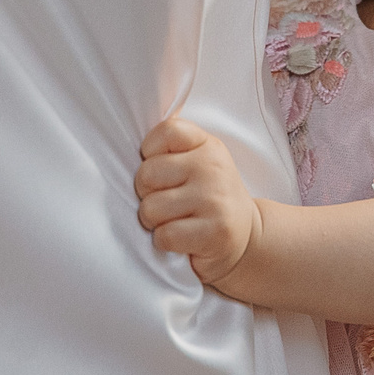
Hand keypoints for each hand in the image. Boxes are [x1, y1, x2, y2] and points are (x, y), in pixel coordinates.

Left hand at [136, 119, 261, 287]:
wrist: (249, 236)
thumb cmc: (210, 197)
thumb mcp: (199, 161)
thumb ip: (171, 147)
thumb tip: (125, 138)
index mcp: (207, 145)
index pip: (165, 132)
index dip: (150, 153)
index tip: (162, 171)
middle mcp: (212, 168)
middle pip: (146, 175)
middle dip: (147, 194)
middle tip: (166, 202)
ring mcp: (214, 200)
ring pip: (150, 209)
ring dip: (154, 222)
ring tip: (174, 221)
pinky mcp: (214, 233)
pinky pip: (164, 236)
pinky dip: (165, 242)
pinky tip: (182, 238)